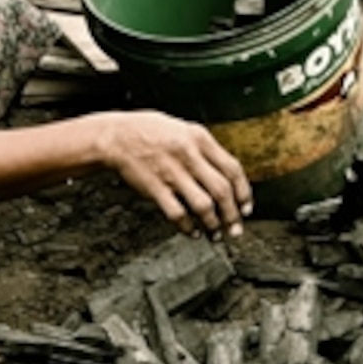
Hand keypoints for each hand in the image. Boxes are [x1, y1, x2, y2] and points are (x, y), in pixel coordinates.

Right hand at [102, 110, 252, 237]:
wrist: (115, 136)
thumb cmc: (148, 131)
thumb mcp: (183, 129)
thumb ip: (204, 149)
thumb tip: (225, 173)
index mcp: (199, 138)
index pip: (233, 169)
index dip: (244, 192)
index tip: (246, 207)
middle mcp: (189, 155)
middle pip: (222, 191)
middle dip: (232, 215)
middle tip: (235, 229)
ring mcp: (172, 173)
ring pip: (204, 205)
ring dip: (213, 224)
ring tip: (215, 234)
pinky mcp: (155, 188)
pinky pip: (178, 214)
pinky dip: (188, 227)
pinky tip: (192, 232)